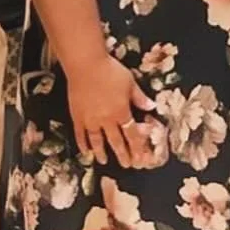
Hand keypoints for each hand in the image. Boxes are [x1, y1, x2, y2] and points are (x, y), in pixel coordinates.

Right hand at [66, 53, 154, 168]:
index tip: (140, 157)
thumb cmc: (111, 71)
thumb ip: (140, 97)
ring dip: (101, 152)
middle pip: (116, 140)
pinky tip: (85, 151)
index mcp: (121, 112)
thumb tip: (152, 107)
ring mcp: (90, 119)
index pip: (131, 133)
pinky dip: (83, 144)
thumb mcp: (130, 82)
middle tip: (127, 165)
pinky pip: (80, 134)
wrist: (86, 65)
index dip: (137, 146)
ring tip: (104, 161)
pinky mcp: (77, 116)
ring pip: (97, 140)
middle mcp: (106, 119)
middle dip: (122, 154)